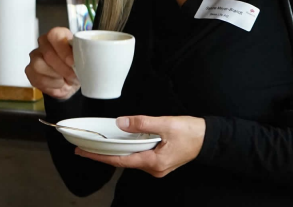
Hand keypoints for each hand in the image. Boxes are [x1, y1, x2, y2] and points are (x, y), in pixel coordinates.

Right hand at [25, 27, 79, 98]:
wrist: (70, 81)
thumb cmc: (77, 66)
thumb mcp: (83, 58)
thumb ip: (82, 54)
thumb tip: (84, 58)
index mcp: (58, 35)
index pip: (54, 35)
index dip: (63, 50)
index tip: (72, 62)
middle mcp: (44, 43)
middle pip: (48, 53)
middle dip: (62, 67)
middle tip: (73, 75)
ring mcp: (35, 56)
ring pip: (39, 65)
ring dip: (56, 76)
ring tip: (66, 79)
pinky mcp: (30, 70)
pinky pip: (37, 77)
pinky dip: (50, 83)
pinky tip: (59, 83)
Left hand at [75, 116, 205, 177]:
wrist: (210, 138)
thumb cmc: (191, 132)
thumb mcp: (166, 124)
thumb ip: (142, 123)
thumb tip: (121, 123)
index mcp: (154, 162)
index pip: (120, 160)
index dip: (99, 157)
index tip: (83, 153)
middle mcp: (154, 168)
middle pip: (123, 161)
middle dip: (103, 155)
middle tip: (83, 148)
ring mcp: (157, 166)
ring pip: (130, 159)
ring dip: (114, 153)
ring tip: (97, 146)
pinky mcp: (160, 161)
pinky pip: (138, 156)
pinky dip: (126, 150)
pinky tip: (119, 144)